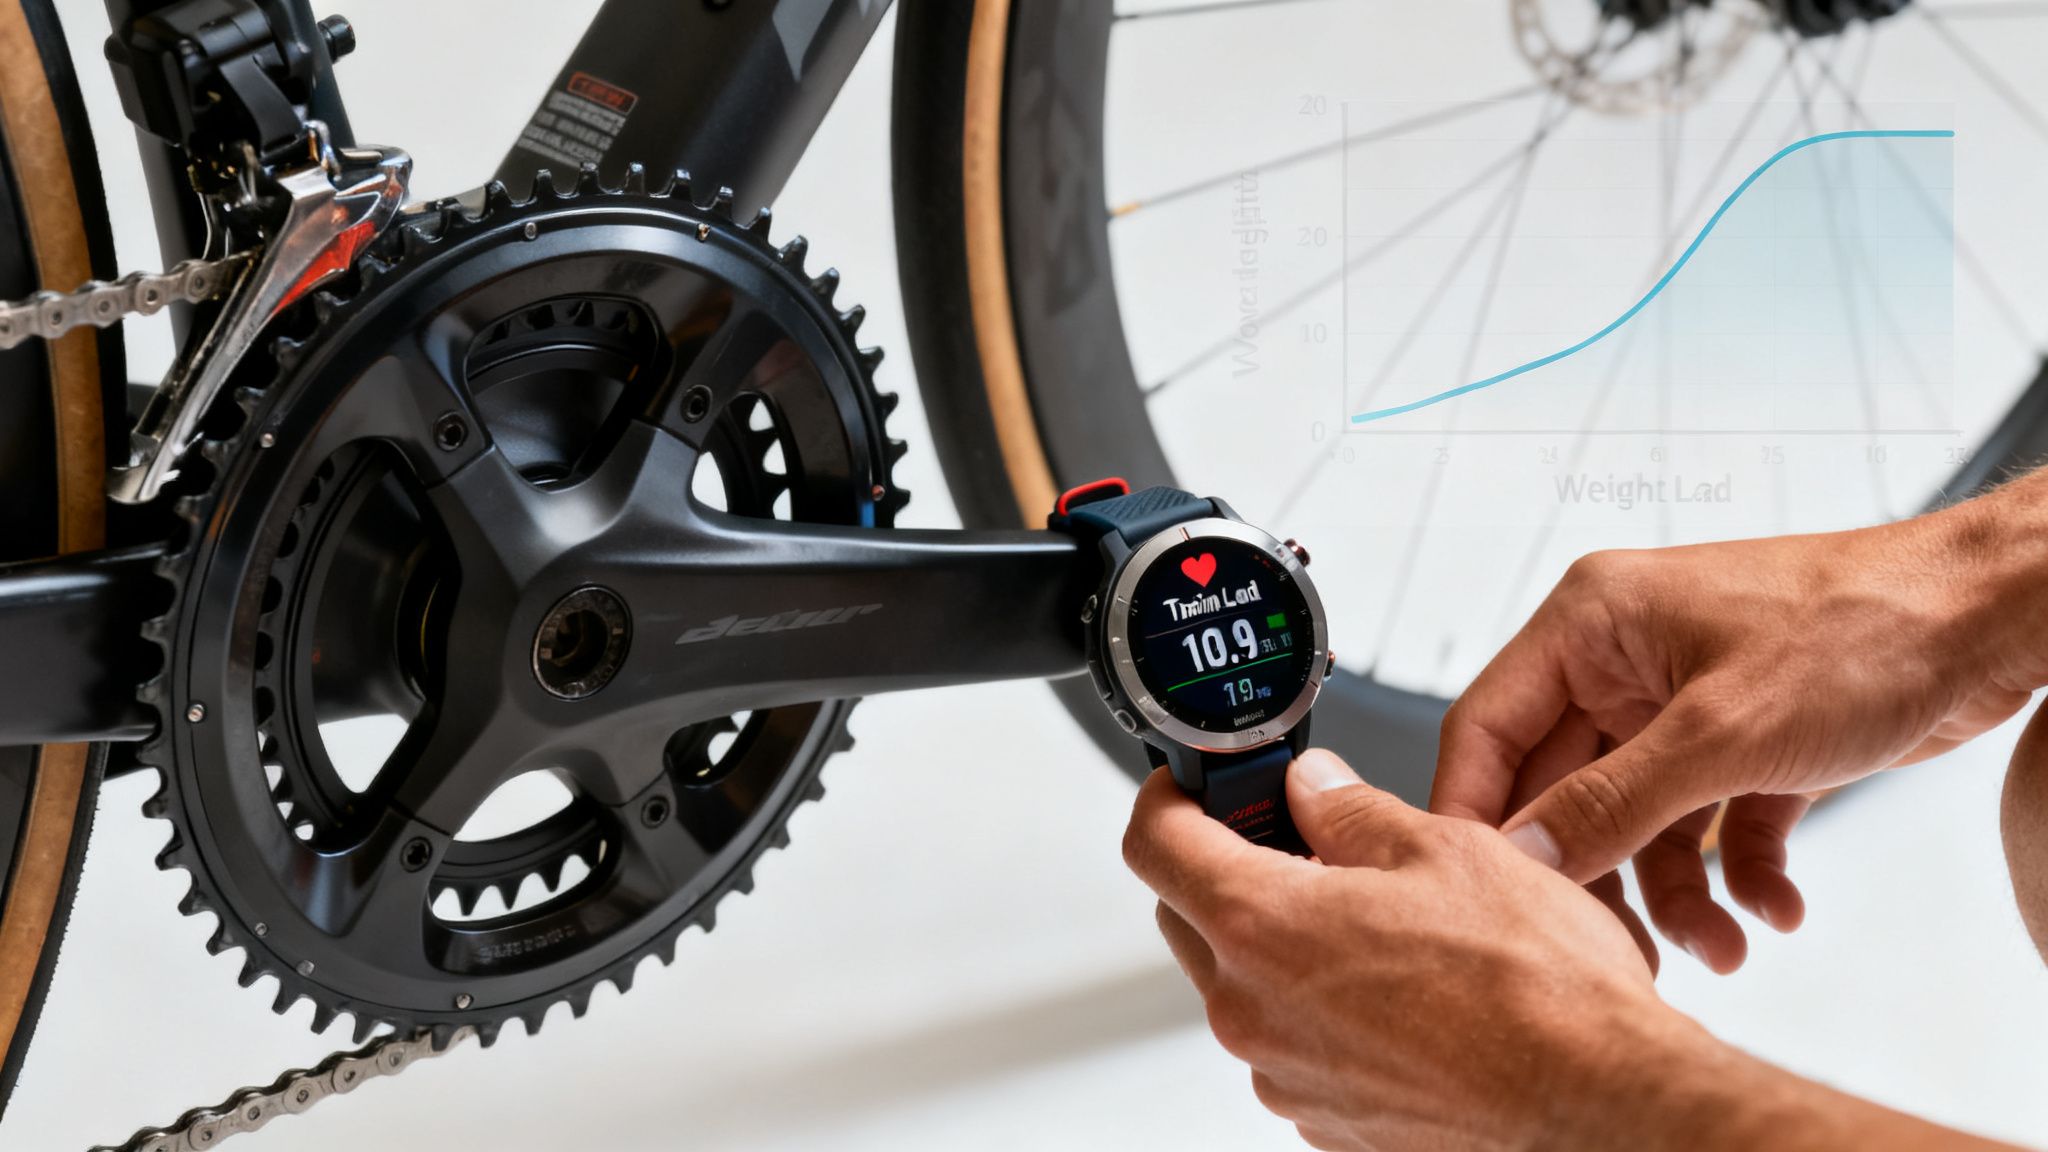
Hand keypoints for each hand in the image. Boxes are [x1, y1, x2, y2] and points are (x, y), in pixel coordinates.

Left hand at [1125, 750, 1710, 1150]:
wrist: (1596, 1102)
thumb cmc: (1534, 988)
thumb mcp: (1442, 848)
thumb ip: (1351, 810)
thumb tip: (1312, 787)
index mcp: (1264, 926)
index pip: (1155, 844)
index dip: (1168, 797)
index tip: (1192, 785)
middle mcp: (1253, 1011)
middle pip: (1187, 915)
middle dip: (1224, 865)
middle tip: (1293, 837)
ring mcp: (1284, 1074)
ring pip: (1242, 983)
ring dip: (1279, 942)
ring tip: (1371, 916)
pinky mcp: (1324, 1116)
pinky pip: (1291, 1042)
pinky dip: (1317, 1006)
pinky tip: (1395, 985)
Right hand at [1432, 503, 2040, 972]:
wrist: (1994, 619)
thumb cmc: (1864, 629)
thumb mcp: (1721, 732)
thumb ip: (1612, 802)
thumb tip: (1523, 855)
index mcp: (1592, 625)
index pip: (1490, 728)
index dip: (1477, 814)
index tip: (1482, 894)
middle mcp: (1627, 661)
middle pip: (1566, 789)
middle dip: (1596, 875)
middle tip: (1610, 950)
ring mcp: (1687, 704)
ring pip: (1642, 821)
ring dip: (1676, 893)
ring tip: (1723, 948)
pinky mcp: (1748, 743)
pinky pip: (1712, 826)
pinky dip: (1738, 874)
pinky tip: (1777, 910)